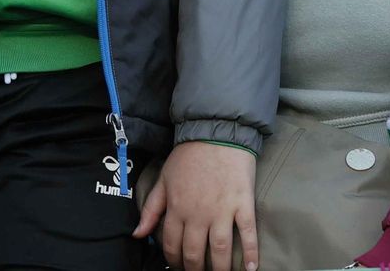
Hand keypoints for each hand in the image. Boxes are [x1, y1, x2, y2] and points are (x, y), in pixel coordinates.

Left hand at [133, 141, 257, 270]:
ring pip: (219, 250)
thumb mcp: (163, 180)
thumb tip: (138, 234)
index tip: (178, 267)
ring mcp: (222, 210)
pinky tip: (251, 269)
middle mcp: (198, 214)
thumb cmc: (188, 156)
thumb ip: (150, 209)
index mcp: (177, 208)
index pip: (172, 245)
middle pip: (195, 253)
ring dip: (219, 269)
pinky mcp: (243, 204)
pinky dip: (251, 253)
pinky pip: (248, 233)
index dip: (174, 261)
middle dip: (194, 269)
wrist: (215, 132)